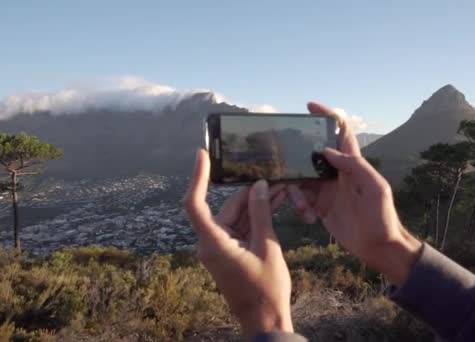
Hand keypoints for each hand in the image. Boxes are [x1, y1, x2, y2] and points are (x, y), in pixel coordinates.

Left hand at [183, 149, 292, 337]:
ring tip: (280, 190)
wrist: (265, 321)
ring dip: (256, 205)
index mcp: (213, 243)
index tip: (202, 155)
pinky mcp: (230, 252)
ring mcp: (220, 248)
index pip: (194, 204)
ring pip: (235, 217)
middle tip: (273, 178)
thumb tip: (259, 186)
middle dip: (249, 193)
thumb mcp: (267, 246)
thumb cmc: (266, 289)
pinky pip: (240, 228)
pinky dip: (255, 218)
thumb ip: (261, 214)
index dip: (197, 177)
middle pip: (225, 208)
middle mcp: (211, 243)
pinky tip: (274, 205)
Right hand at [287, 102, 421, 285]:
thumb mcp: (375, 189)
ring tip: (305, 208)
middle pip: (311, 154)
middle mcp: (337, 173)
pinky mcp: (320, 206)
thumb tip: (327, 150)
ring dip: (296, 191)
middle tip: (283, 159)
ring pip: (301, 178)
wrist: (380, 247)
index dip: (326, 116)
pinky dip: (299, 206)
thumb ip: (355, 166)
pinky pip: (301, 199)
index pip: (339, 132)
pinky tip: (309, 218)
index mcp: (353, 164)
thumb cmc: (383, 217)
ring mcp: (327, 189)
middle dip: (297, 156)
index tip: (309, 107)